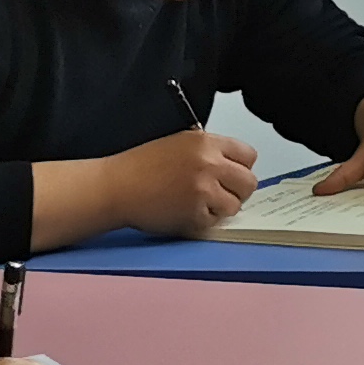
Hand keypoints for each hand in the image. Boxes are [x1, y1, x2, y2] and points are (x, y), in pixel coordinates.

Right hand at [113, 126, 260, 231]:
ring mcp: (204, 190)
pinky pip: (215, 222)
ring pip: (235, 205)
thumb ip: (209, 151)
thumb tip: (234, 165)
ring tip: (199, 204)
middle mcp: (209, 164)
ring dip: (221, 208)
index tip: (232, 174)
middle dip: (237, 190)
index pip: (249, 155)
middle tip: (221, 194)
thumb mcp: (179, 143)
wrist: (114, 187)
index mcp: (206, 142)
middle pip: (249, 182)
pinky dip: (203, 221)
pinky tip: (186, 212)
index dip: (241, 167)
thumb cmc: (139, 167)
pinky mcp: (195, 213)